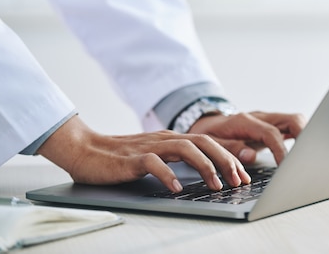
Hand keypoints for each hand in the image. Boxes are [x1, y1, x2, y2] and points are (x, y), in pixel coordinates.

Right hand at [37, 115, 249, 192]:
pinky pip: (154, 163)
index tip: (244, 175)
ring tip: (217, 185)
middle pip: (204, 142)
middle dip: (226, 160)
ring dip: (205, 166)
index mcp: (172, 138)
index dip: (230, 157)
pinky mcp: (132, 158)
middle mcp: (165, 139)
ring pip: (186, 148)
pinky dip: (169, 175)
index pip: (209, 143)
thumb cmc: (120, 158)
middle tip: (240, 181)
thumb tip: (205, 174)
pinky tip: (177, 188)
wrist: (84, 150)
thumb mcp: (156, 156)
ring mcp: (149, 146)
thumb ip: (176, 160)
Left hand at [188, 111, 305, 164]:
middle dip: (304, 135)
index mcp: (246, 121)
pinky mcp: (272, 127)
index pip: (271, 133)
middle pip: (291, 120)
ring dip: (305, 135)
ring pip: (295, 121)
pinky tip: (303, 151)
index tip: (286, 166)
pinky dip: (300, 137)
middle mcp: (261, 118)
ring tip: (308, 155)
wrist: (206, 125)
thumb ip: (231, 149)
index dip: (281, 150)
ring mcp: (268, 121)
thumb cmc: (209, 134)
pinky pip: (291, 128)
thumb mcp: (212, 143)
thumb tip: (250, 156)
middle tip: (307, 156)